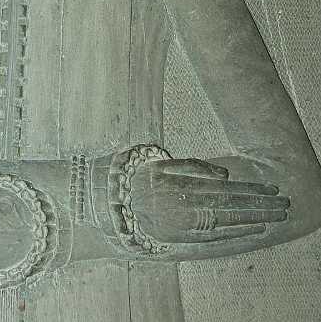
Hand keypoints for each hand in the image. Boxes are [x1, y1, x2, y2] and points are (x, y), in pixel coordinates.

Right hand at [131, 158, 289, 243]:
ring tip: (275, 215)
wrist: (117, 204)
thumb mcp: (165, 163)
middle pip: (232, 205)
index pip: (227, 188)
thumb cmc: (143, 178)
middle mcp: (187, 205)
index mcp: (184, 184)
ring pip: (227, 221)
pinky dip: (237, 233)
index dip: (252, 189)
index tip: (272, 188)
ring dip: (254, 218)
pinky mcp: (183, 237)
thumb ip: (194, 166)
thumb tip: (225, 175)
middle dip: (260, 204)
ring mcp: (186, 223)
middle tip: (284, 203)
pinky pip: (216, 237)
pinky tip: (254, 229)